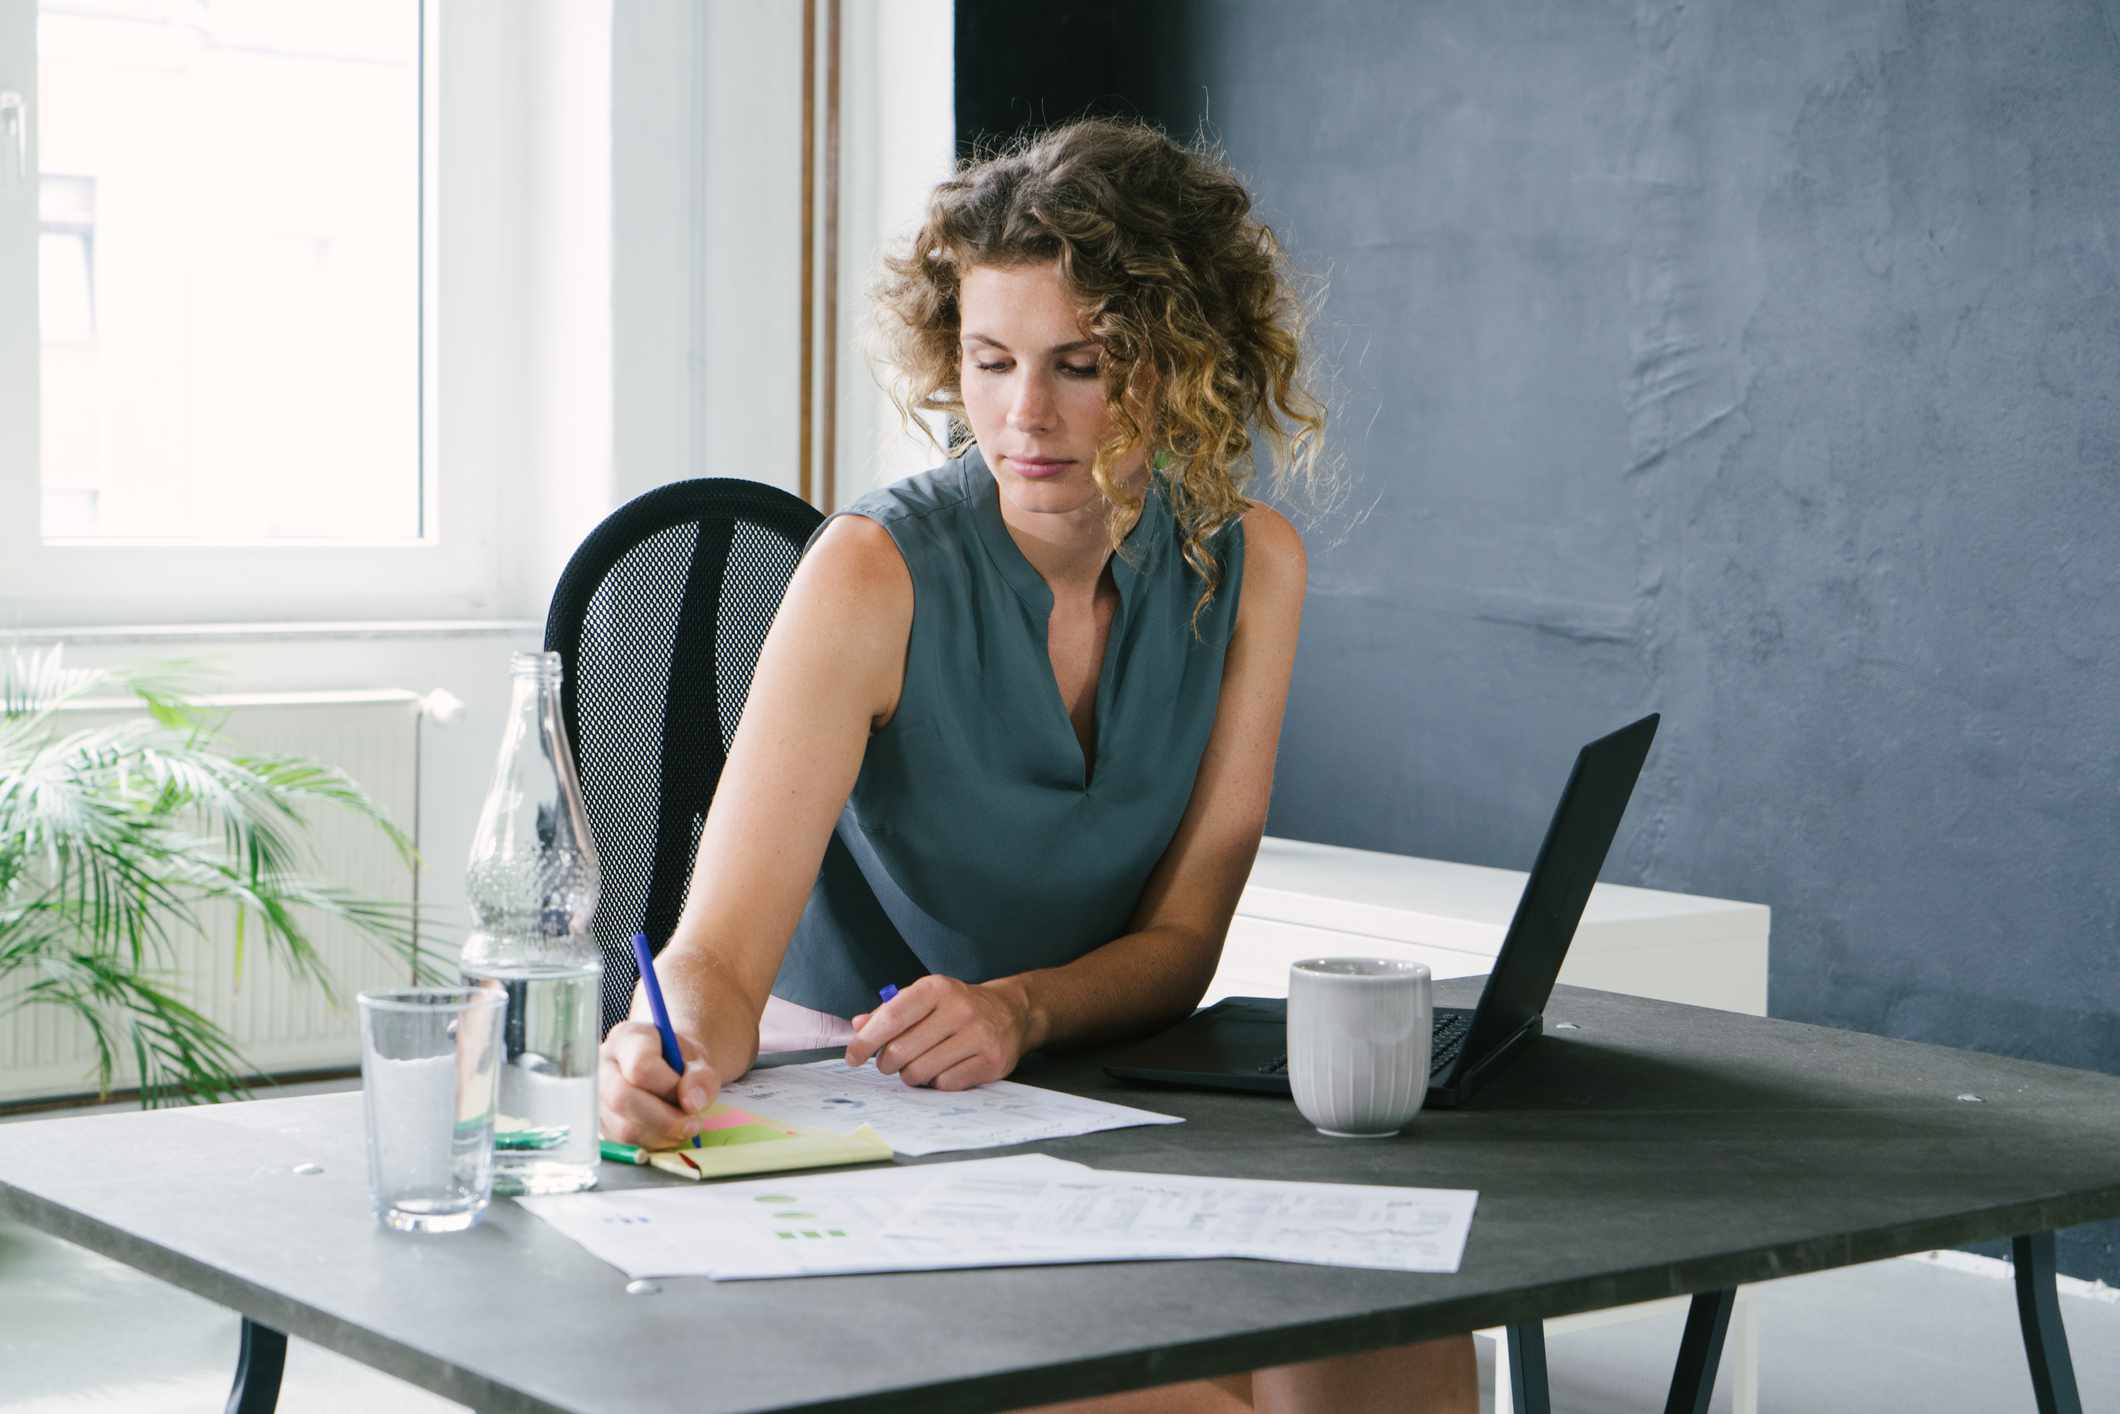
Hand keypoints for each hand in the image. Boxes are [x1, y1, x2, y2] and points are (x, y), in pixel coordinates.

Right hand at [598, 1020, 718, 1148]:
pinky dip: (653, 1144)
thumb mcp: (699, 1060)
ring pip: (624, 1127)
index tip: (691, 1095)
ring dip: (662, 1134)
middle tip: (692, 1123)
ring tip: (685, 1126)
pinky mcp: (603, 1124)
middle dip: (664, 1118)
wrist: (668, 1067)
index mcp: (627, 1038)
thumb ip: (701, 1077)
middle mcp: (603, 1066)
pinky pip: (625, 1144)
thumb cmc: (680, 1060)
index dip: (669, 1086)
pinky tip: (669, 1132)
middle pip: (623, 1098)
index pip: (640, 1066)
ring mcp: (598, 1098)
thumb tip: (692, 1104)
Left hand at [844, 975, 1030, 1089]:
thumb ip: (889, 1011)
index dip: (866, 1040)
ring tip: (919, 1064)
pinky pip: (945, 1084)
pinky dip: (937, 1082)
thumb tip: (857, 1026)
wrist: (1010, 1012)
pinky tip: (944, 1068)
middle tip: (891, 1061)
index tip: (854, 1056)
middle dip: (887, 1063)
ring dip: (911, 1075)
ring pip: (920, 1072)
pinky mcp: (991, 1062)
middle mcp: (959, 1009)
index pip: (892, 1017)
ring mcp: (978, 1036)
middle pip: (901, 1051)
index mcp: (937, 988)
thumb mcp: (925, 998)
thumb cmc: (957, 1006)